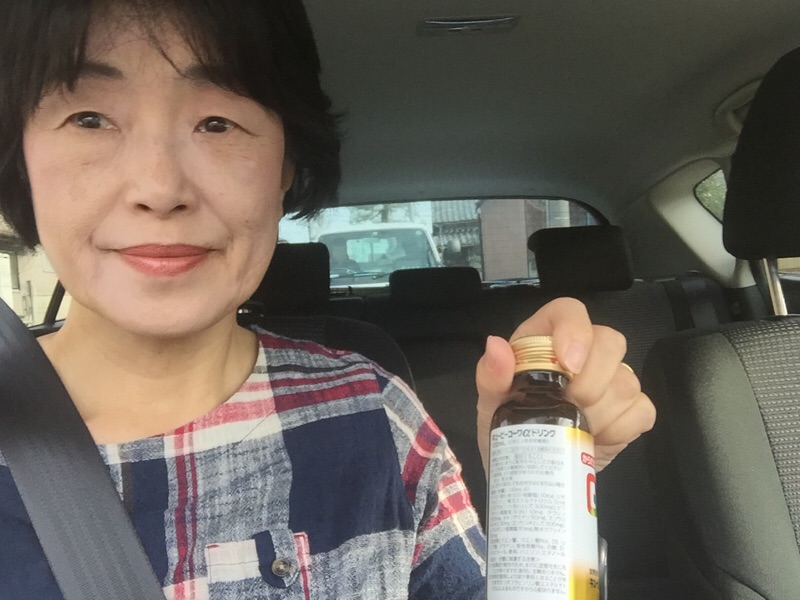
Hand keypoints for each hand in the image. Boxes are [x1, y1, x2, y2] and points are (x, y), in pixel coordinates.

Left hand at [475, 297, 655, 472]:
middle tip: (567, 407)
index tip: (569, 364)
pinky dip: (619, 429)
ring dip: (600, 413)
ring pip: (626, 381)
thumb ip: (491, 374)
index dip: (575, 331)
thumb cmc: (509, 425)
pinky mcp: (630, 410)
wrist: (529, 468)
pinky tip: (595, 438)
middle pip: (610, 342)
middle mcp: (584, 352)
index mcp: (546, 338)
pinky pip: (641, 411)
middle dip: (590, 382)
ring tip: (574, 428)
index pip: (570, 311)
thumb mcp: (491, 402)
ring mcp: (612, 380)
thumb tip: (496, 346)